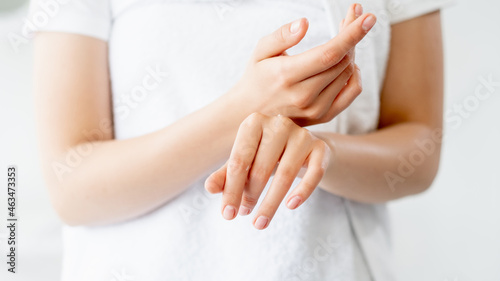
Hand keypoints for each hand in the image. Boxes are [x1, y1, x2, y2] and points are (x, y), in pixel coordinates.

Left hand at [205, 113, 330, 229]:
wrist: (302, 148)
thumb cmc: (266, 156)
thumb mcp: (244, 163)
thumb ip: (226, 175)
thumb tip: (209, 188)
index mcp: (254, 123)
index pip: (239, 160)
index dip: (232, 190)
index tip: (227, 214)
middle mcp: (279, 124)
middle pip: (261, 167)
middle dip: (250, 196)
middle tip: (245, 215)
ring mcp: (303, 134)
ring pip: (286, 173)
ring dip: (272, 203)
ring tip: (260, 222)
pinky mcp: (321, 148)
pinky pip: (314, 173)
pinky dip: (303, 191)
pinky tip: (290, 206)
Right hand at [228, 4, 375, 125]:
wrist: (249, 114)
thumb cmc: (256, 78)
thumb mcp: (260, 52)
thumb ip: (281, 36)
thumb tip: (304, 23)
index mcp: (287, 75)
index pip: (329, 53)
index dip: (352, 34)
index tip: (369, 17)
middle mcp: (304, 96)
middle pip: (343, 60)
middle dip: (352, 36)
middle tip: (350, 19)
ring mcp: (316, 109)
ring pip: (348, 73)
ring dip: (351, 52)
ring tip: (342, 40)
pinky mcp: (323, 117)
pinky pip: (351, 91)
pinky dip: (354, 74)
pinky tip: (345, 63)